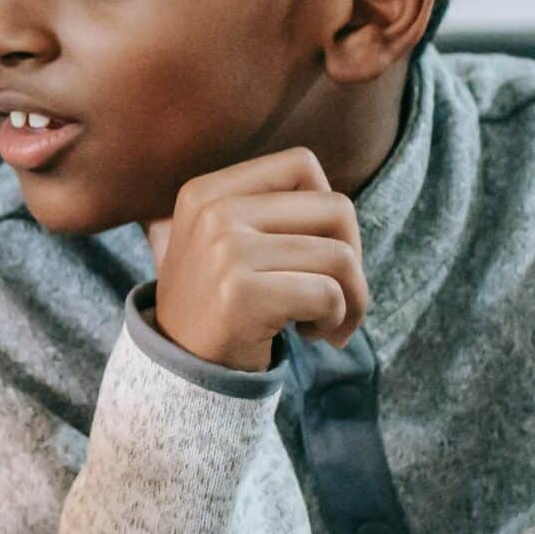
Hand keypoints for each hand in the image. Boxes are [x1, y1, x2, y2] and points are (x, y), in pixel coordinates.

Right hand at [148, 147, 369, 372]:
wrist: (179, 369)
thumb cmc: (219, 304)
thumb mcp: (222, 241)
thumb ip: (268, 211)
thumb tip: (340, 207)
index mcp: (207, 192)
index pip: (302, 165)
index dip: (328, 210)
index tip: (317, 248)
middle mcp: (213, 213)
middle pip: (336, 208)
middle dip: (355, 256)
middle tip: (338, 292)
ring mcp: (225, 252)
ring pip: (341, 256)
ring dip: (352, 298)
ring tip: (326, 320)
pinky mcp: (241, 294)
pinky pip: (328, 295)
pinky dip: (337, 320)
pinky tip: (312, 335)